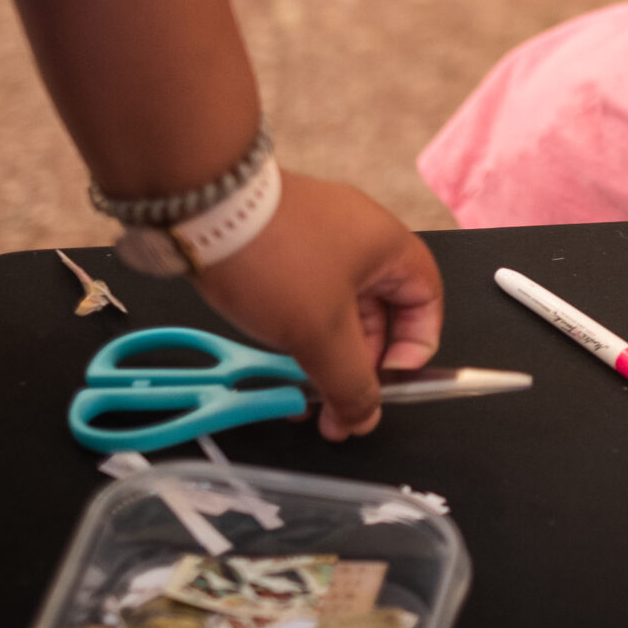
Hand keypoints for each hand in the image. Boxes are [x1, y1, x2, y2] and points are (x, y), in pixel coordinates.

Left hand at [190, 172, 443, 438]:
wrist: (201, 210)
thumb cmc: (276, 259)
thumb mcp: (322, 333)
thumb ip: (351, 383)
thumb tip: (364, 417)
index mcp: (389, 245)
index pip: (426, 300)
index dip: (415, 347)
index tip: (388, 382)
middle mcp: (360, 237)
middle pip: (379, 313)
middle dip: (360, 368)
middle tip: (339, 410)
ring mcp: (318, 238)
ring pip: (337, 310)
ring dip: (325, 358)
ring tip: (302, 397)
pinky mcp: (282, 243)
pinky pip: (304, 297)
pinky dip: (297, 334)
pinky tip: (277, 366)